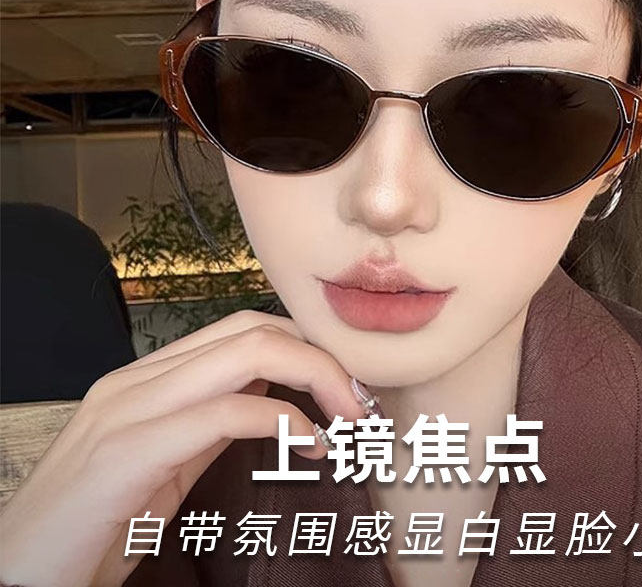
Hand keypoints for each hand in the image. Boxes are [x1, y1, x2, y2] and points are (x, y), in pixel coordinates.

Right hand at [0, 310, 366, 586]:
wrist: (16, 575)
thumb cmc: (95, 524)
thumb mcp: (165, 463)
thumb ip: (212, 422)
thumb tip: (278, 397)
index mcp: (147, 378)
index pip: (242, 327)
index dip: (304, 345)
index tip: (345, 384)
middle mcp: (137, 380)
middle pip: (252, 329)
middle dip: (321, 355)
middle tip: (361, 400)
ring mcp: (128, 409)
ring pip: (245, 354)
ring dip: (316, 378)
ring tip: (349, 417)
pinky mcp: (125, 452)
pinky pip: (224, 413)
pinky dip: (283, 422)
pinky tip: (309, 447)